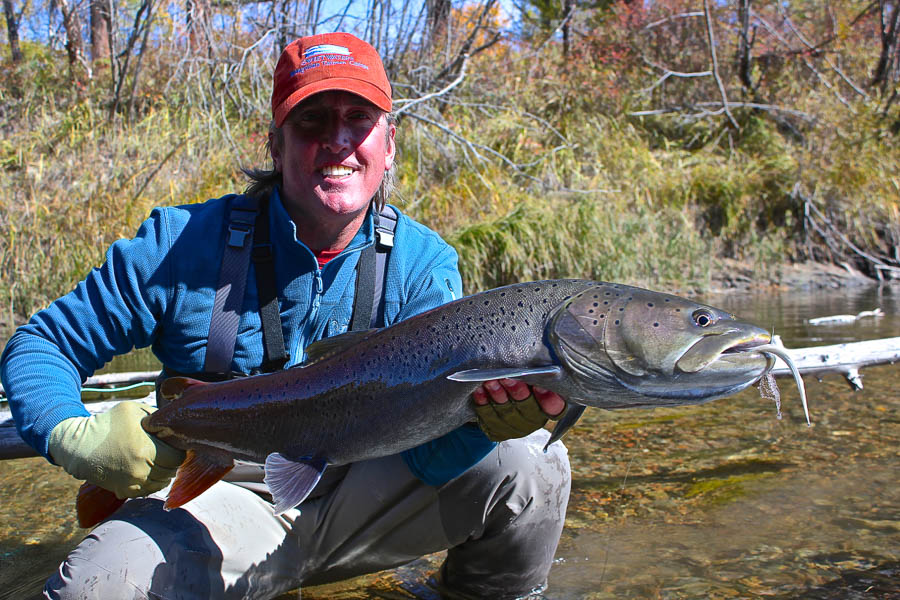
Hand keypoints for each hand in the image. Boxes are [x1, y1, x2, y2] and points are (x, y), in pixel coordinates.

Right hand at [48, 401, 185, 498]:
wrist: (79, 446)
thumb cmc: (107, 424)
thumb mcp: (133, 410)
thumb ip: (156, 415)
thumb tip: (174, 422)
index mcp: (146, 450)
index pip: (177, 458)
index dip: (178, 450)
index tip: (172, 444)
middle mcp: (140, 471)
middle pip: (171, 471)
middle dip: (171, 462)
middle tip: (165, 452)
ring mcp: (132, 484)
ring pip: (161, 483)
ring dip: (162, 473)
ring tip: (157, 461)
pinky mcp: (124, 491)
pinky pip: (148, 491)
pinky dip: (151, 482)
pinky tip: (147, 470)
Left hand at [472, 378, 565, 441]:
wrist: (501, 396)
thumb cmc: (522, 380)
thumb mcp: (533, 375)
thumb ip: (536, 371)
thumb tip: (537, 357)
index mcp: (549, 407)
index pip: (554, 407)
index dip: (548, 398)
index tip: (539, 385)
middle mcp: (533, 419)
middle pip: (527, 408)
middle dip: (516, 391)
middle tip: (506, 377)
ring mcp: (514, 426)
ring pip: (506, 412)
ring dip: (497, 394)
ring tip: (489, 380)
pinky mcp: (496, 428)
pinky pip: (488, 416)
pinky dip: (482, 402)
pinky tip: (479, 390)